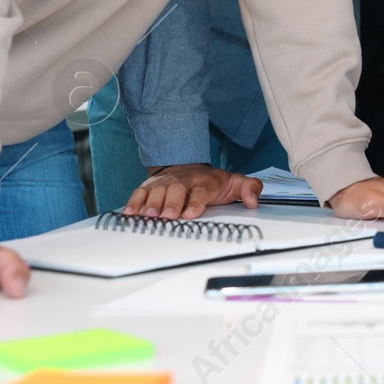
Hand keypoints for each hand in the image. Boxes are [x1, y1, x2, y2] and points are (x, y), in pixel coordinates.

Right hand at [124, 164, 261, 218]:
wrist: (188, 166)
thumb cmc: (212, 182)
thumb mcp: (235, 182)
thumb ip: (250, 188)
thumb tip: (254, 201)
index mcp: (205, 181)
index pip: (201, 190)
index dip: (196, 202)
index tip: (190, 214)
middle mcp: (183, 180)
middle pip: (176, 190)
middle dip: (171, 204)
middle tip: (167, 217)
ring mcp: (165, 182)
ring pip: (157, 191)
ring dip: (151, 204)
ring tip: (148, 217)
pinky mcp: (150, 186)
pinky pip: (140, 193)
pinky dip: (133, 203)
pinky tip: (129, 215)